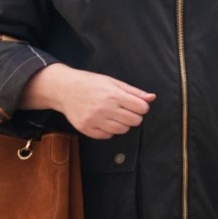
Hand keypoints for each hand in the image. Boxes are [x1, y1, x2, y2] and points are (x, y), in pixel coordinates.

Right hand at [19, 63, 154, 137]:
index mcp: (113, 95)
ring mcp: (94, 120)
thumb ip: (134, 92)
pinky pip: (107, 136)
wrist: (65, 89)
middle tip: (126, 110)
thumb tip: (152, 98)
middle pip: (134, 121)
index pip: (141, 108)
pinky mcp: (86, 129)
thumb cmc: (91, 83)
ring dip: (123, 124)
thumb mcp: (113, 82)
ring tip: (115, 115)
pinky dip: (109, 130)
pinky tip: (104, 120)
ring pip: (122, 130)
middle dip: (134, 116)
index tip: (137, 105)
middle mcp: (104, 108)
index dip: (142, 107)